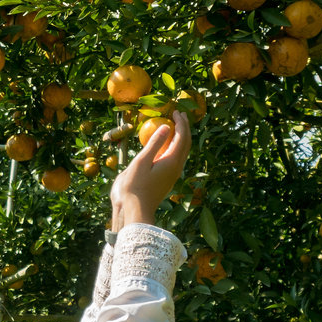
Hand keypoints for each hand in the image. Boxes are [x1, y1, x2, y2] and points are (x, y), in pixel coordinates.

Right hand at [110, 111, 191, 229]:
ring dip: (182, 136)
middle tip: (180, 115)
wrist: (136, 209)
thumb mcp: (142, 161)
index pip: (182, 137)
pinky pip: (177, 157)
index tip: (175, 111)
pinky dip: (176, 145)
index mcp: (172, 161)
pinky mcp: (169, 178)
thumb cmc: (135, 185)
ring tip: (176, 126)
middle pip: (186, 143)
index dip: (180, 123)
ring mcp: (174, 174)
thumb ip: (155, 143)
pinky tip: (168, 143)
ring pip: (183, 151)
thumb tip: (166, 126)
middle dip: (185, 127)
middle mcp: (177, 167)